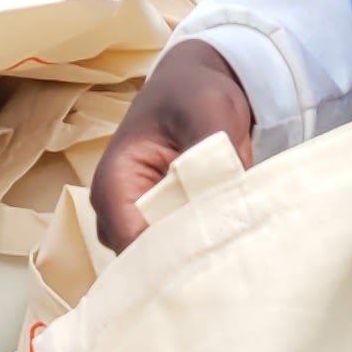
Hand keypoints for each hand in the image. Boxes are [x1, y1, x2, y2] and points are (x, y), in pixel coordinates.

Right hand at [89, 43, 254, 250]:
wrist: (194, 83)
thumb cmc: (194, 93)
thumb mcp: (211, 110)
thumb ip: (216, 154)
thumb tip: (230, 201)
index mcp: (115, 184)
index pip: (134, 245)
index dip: (172, 262)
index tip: (215, 266)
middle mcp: (115, 212)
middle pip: (143, 264)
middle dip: (185, 268)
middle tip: (233, 268)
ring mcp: (135, 222)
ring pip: (160, 263)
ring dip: (195, 261)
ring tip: (236, 257)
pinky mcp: (158, 226)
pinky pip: (175, 253)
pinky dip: (200, 252)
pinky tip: (232, 248)